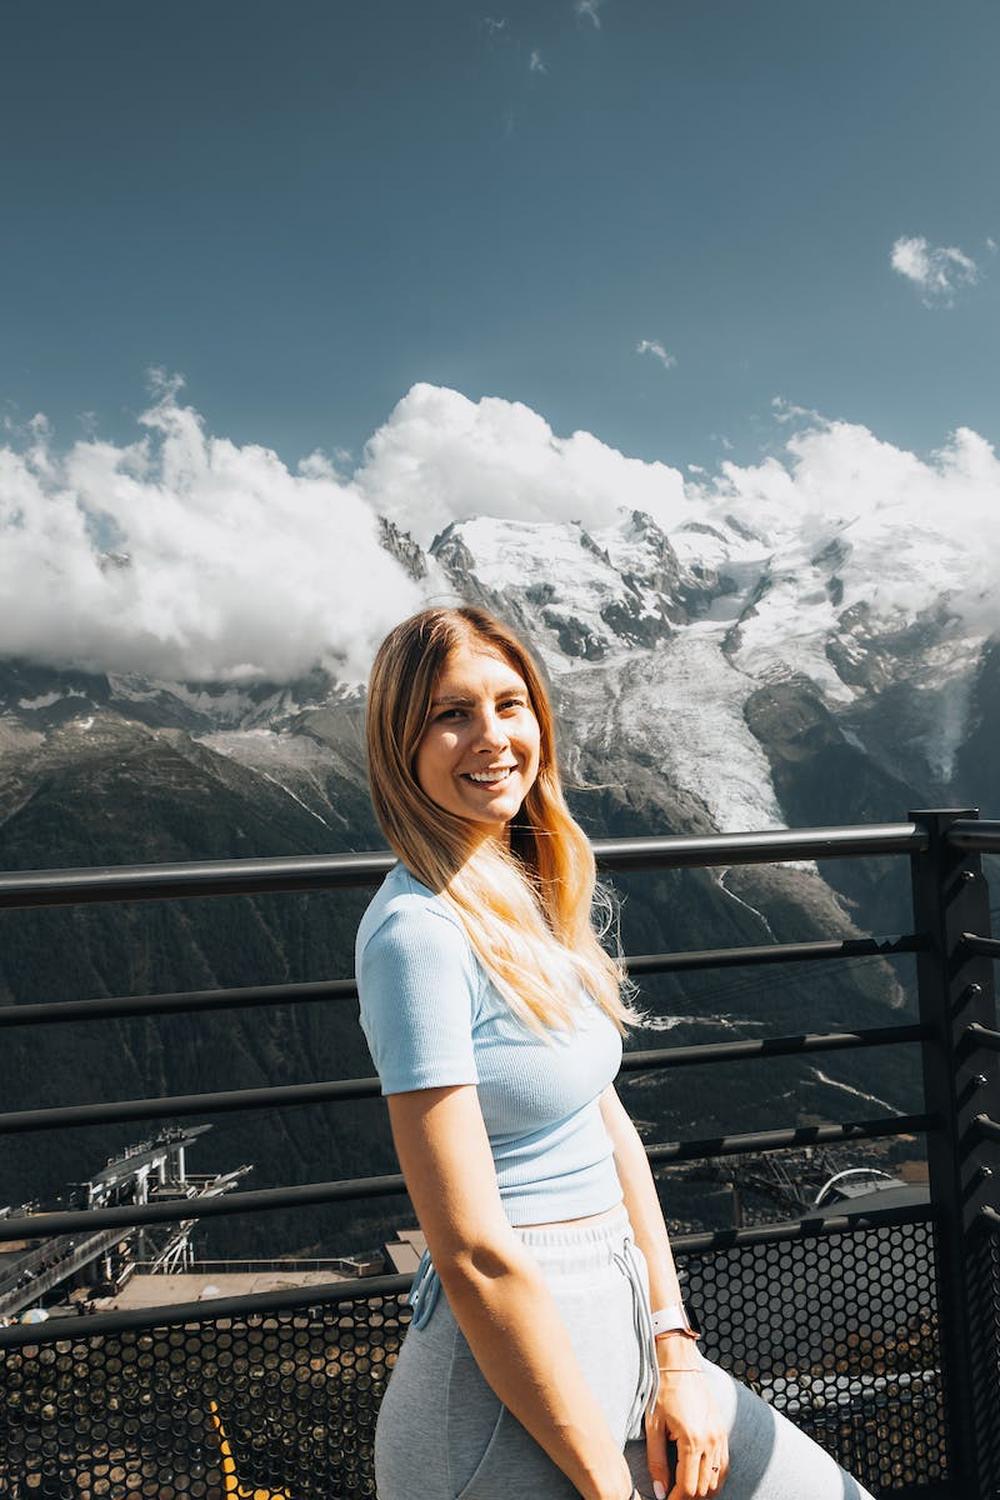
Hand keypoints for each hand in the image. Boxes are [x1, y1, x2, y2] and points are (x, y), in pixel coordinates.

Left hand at [645, 1360, 728, 1498]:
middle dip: (688, 1498)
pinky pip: (724, 1465)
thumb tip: (659, 1492)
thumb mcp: (654, 1427)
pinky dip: (714, 1477)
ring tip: (684, 1492)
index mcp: (692, 1441)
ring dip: (702, 1491)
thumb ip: (657, 1462)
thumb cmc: (662, 1391)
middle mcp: (711, 1441)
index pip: (688, 1488)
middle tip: (672, 1497)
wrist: (680, 1363)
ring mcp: (720, 1436)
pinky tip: (701, 1479)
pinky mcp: (723, 1431)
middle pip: (704, 1488)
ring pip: (717, 1480)